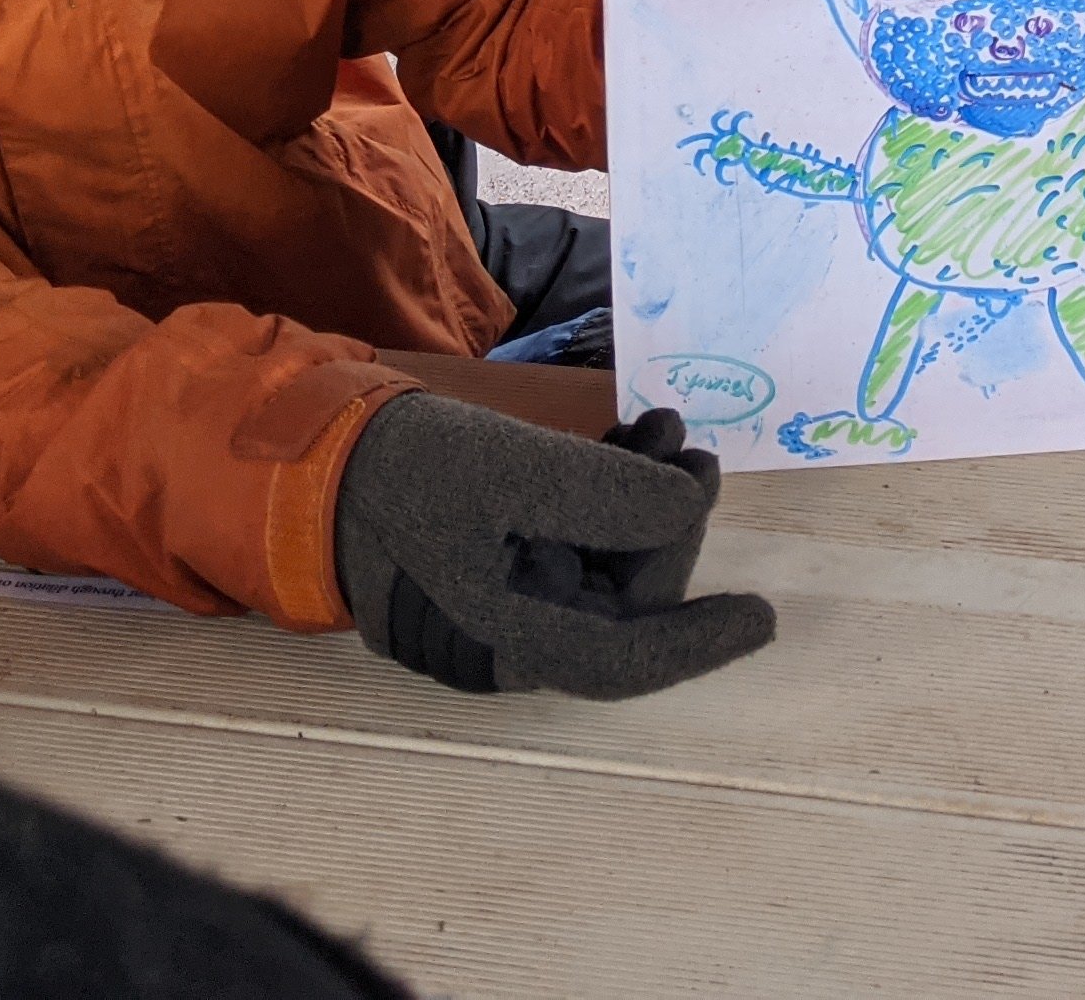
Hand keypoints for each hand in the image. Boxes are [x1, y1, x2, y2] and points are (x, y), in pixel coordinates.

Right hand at [332, 394, 775, 700]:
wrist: (323, 456)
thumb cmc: (407, 467)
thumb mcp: (511, 466)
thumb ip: (601, 494)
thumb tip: (685, 506)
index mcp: (507, 636)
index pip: (623, 660)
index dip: (699, 641)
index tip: (761, 616)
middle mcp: (517, 637)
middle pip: (628, 602)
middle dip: (670, 522)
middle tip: (690, 444)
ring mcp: (513, 605)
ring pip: (612, 565)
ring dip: (649, 497)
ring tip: (662, 425)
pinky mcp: (511, 567)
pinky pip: (583, 544)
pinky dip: (615, 495)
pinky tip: (633, 439)